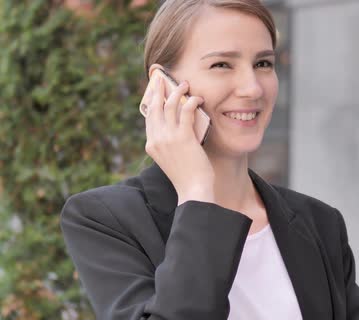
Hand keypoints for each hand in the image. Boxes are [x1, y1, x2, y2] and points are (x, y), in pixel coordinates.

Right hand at [144, 76, 215, 204]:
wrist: (193, 189)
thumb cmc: (186, 176)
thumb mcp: (171, 158)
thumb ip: (170, 144)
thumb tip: (178, 128)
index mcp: (151, 145)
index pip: (150, 117)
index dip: (153, 101)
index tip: (156, 90)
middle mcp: (156, 139)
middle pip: (155, 107)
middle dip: (159, 90)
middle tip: (163, 78)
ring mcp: (169, 138)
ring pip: (170, 106)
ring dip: (177, 91)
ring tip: (185, 84)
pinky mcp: (184, 137)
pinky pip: (186, 112)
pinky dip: (191, 101)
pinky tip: (197, 98)